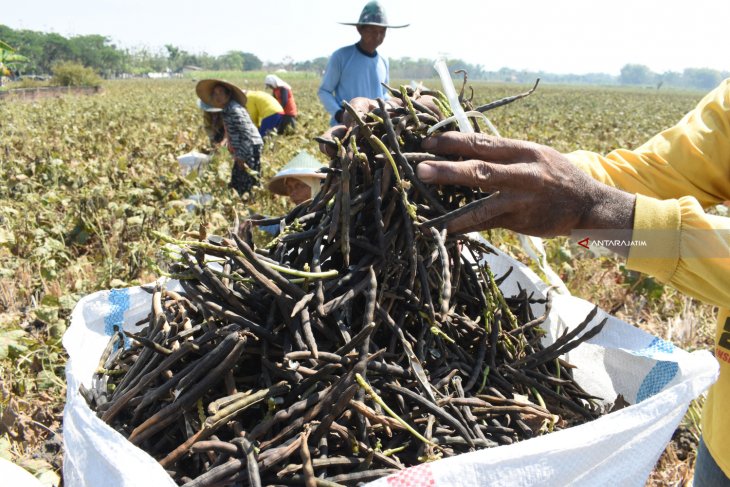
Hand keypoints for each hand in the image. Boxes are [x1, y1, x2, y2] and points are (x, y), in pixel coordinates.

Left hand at [416, 132, 635, 237]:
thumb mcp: (534, 154)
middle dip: (449, 170)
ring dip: (457, 212)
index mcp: (523, 151)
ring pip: (484, 206)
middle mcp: (523, 174)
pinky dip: (469, 229)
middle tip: (421, 169)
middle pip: (481, 170)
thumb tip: (465, 149)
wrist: (589, 203)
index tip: (428, 142)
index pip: (483, 143)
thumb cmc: (555, 174)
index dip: (454, 142)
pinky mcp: (521, 222)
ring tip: (433, 217)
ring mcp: (522, 201)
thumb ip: (503, 154)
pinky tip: (449, 232)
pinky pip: (490, 225)